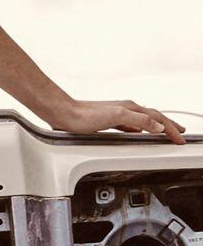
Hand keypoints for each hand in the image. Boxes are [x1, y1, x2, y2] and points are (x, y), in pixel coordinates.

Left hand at [49, 98, 187, 143]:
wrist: (64, 114)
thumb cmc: (85, 115)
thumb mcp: (116, 116)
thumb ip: (139, 120)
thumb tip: (158, 126)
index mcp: (130, 107)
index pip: (157, 118)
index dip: (171, 128)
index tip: (181, 138)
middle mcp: (125, 109)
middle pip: (153, 117)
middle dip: (168, 125)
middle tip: (180, 132)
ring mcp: (117, 115)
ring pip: (143, 121)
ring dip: (156, 127)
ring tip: (165, 132)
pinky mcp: (107, 122)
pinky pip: (131, 125)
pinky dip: (141, 130)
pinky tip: (138, 133)